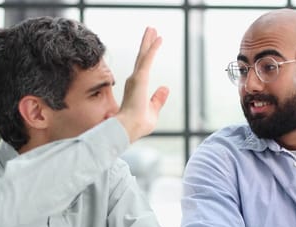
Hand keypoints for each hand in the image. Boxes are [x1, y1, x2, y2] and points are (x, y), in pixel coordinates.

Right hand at [115, 27, 169, 142]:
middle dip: (146, 43)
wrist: (130, 128)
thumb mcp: (153, 110)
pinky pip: (148, 59)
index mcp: (137, 88)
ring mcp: (136, 78)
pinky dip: (153, 48)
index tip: (151, 45)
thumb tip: (165, 88)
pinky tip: (158, 38)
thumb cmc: (139, 124)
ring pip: (143, 55)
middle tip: (151, 30)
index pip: (143, 67)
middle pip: (142, 58)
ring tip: (152, 29)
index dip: (147, 55)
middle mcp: (134, 80)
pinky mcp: (140, 78)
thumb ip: (158, 99)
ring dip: (148, 41)